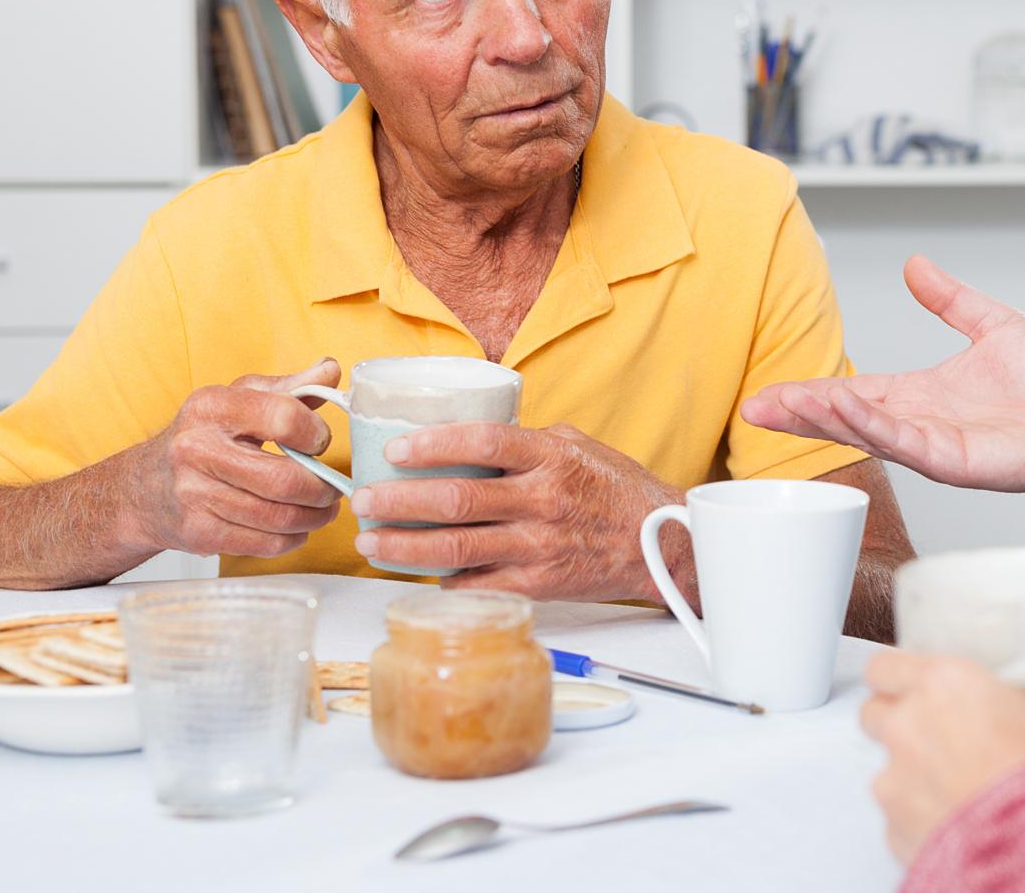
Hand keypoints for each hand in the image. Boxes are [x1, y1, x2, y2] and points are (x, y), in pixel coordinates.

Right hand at [134, 360, 344, 558]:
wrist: (143, 488)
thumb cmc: (201, 437)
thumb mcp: (238, 399)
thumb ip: (288, 387)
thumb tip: (330, 370)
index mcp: (212, 408)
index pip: (283, 417)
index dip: (316, 434)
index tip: (321, 442)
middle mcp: (197, 450)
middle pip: (284, 479)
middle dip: (323, 488)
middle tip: (335, 487)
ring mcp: (195, 495)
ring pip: (279, 517)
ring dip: (315, 517)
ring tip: (323, 508)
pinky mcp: (199, 532)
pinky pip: (264, 544)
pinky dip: (291, 539)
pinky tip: (296, 527)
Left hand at [351, 422, 682, 601]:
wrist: (660, 544)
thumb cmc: (616, 490)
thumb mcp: (577, 446)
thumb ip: (526, 442)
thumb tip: (470, 439)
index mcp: (550, 457)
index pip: (482, 441)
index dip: (433, 444)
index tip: (396, 449)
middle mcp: (541, 501)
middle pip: (454, 499)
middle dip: (397, 501)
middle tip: (363, 500)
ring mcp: (538, 546)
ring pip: (454, 548)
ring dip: (402, 547)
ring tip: (370, 542)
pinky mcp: (538, 584)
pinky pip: (476, 584)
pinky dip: (441, 580)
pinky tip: (416, 572)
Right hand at [740, 255, 1024, 497]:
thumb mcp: (989, 324)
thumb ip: (949, 298)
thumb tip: (915, 264)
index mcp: (918, 394)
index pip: (852, 391)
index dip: (810, 392)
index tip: (769, 391)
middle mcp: (917, 423)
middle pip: (845, 416)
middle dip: (799, 413)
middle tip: (754, 407)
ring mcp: (931, 445)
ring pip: (865, 431)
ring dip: (823, 419)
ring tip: (783, 407)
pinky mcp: (952, 461)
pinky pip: (904, 442)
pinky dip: (870, 427)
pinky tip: (842, 412)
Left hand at [863, 651, 1024, 864]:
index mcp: (942, 687)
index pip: (885, 664)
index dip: (896, 671)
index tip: (916, 679)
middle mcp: (909, 728)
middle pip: (874, 711)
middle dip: (897, 716)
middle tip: (936, 726)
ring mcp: (896, 782)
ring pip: (883, 766)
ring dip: (908, 769)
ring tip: (951, 777)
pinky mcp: (896, 829)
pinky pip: (896, 816)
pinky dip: (917, 815)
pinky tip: (954, 816)